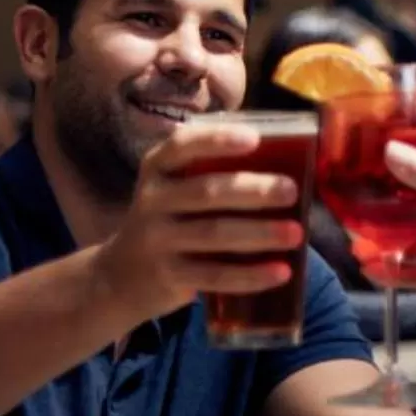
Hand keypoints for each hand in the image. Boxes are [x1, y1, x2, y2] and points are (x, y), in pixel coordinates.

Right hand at [95, 122, 302, 327]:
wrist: (119, 277)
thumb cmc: (167, 219)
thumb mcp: (172, 188)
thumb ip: (209, 172)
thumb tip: (285, 162)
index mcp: (157, 168)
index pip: (182, 145)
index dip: (218, 140)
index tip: (255, 138)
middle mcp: (153, 199)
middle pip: (206, 191)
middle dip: (253, 190)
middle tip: (292, 191)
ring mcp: (157, 240)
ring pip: (214, 234)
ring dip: (259, 234)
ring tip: (296, 234)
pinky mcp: (168, 277)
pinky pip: (213, 275)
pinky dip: (250, 275)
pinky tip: (281, 272)